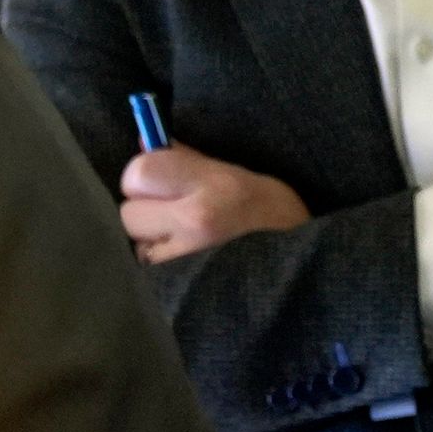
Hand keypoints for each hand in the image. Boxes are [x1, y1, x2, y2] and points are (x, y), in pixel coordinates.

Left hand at [117, 144, 311, 261]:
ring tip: (185, 242)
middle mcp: (195, 221)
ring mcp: (186, 259)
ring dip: (152, 242)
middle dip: (144, 212)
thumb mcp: (237, 175)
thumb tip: (146, 143)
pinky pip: (151, 271)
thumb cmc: (274, 216)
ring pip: (137, 245)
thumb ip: (188, 160)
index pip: (139, 172)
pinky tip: (187, 262)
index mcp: (211, 185)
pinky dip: (161, 265)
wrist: (302, 267)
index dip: (144, 177)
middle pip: (130, 213)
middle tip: (173, 215)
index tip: (163, 183)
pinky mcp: (180, 288)